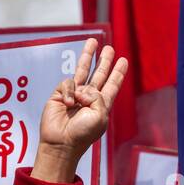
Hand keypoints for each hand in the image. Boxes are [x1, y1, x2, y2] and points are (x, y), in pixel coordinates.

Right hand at [34, 40, 128, 180]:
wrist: (61, 142)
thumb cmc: (82, 134)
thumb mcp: (100, 116)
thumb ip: (98, 97)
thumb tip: (82, 89)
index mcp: (102, 105)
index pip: (112, 85)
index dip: (118, 73)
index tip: (124, 61)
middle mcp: (89, 98)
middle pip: (100, 74)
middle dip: (105, 61)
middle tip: (110, 48)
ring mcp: (74, 95)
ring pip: (83, 70)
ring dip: (88, 56)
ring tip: (93, 41)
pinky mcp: (60, 94)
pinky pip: (68, 83)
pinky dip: (69, 92)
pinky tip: (68, 104)